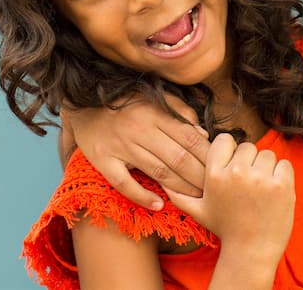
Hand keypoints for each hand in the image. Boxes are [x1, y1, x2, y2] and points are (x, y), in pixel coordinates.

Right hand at [67, 96, 210, 208]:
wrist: (82, 100)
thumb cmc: (125, 100)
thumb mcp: (154, 97)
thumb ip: (180, 112)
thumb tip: (202, 134)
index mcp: (155, 113)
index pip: (189, 138)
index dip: (207, 156)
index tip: (220, 168)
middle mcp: (140, 130)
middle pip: (177, 158)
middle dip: (199, 176)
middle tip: (213, 190)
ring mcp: (121, 147)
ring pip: (157, 171)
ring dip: (179, 188)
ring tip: (195, 199)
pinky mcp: (102, 160)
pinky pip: (124, 183)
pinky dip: (142, 195)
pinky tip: (159, 204)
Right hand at [166, 133, 294, 260]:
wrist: (251, 251)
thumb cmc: (226, 229)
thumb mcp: (199, 211)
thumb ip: (179, 194)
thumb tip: (163, 182)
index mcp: (215, 175)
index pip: (225, 139)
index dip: (230, 151)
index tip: (232, 166)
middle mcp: (237, 173)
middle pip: (248, 146)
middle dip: (249, 162)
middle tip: (247, 184)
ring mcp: (261, 178)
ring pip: (267, 154)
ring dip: (266, 168)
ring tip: (260, 189)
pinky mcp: (282, 184)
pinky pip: (285, 164)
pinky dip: (282, 175)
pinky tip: (274, 191)